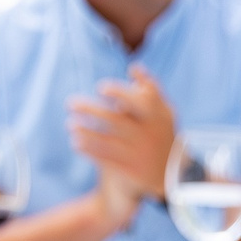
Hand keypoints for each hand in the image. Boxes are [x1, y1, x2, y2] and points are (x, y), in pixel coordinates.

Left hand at [70, 64, 175, 203]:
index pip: (139, 102)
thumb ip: (151, 89)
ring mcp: (140, 155)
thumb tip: (134, 67)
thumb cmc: (161, 133)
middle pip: (116, 121)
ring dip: (87, 133)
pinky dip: (90, 151)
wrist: (170, 174)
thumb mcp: (164, 112)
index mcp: (158, 118)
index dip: (120, 94)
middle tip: (70, 102)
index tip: (100, 88)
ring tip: (70, 124)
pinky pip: (106, 160)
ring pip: (108, 142)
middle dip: (91, 111)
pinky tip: (75, 142)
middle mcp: (149, 136)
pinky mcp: (132, 171)